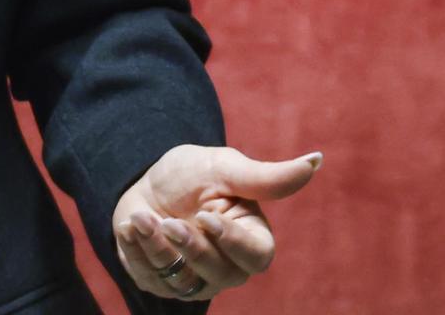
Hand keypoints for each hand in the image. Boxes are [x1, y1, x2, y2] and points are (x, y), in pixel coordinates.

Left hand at [111, 144, 321, 301]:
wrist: (145, 180)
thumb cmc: (192, 174)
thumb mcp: (225, 168)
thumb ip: (266, 176)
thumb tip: (315, 160)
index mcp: (251, 238)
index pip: (256, 257)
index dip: (232, 242)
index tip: (206, 216)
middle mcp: (228, 267)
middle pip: (220, 274)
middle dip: (191, 247)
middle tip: (168, 220)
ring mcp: (195, 279)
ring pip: (182, 281)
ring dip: (157, 247)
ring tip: (142, 217)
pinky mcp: (162, 283)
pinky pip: (150, 279)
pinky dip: (136, 251)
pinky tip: (129, 226)